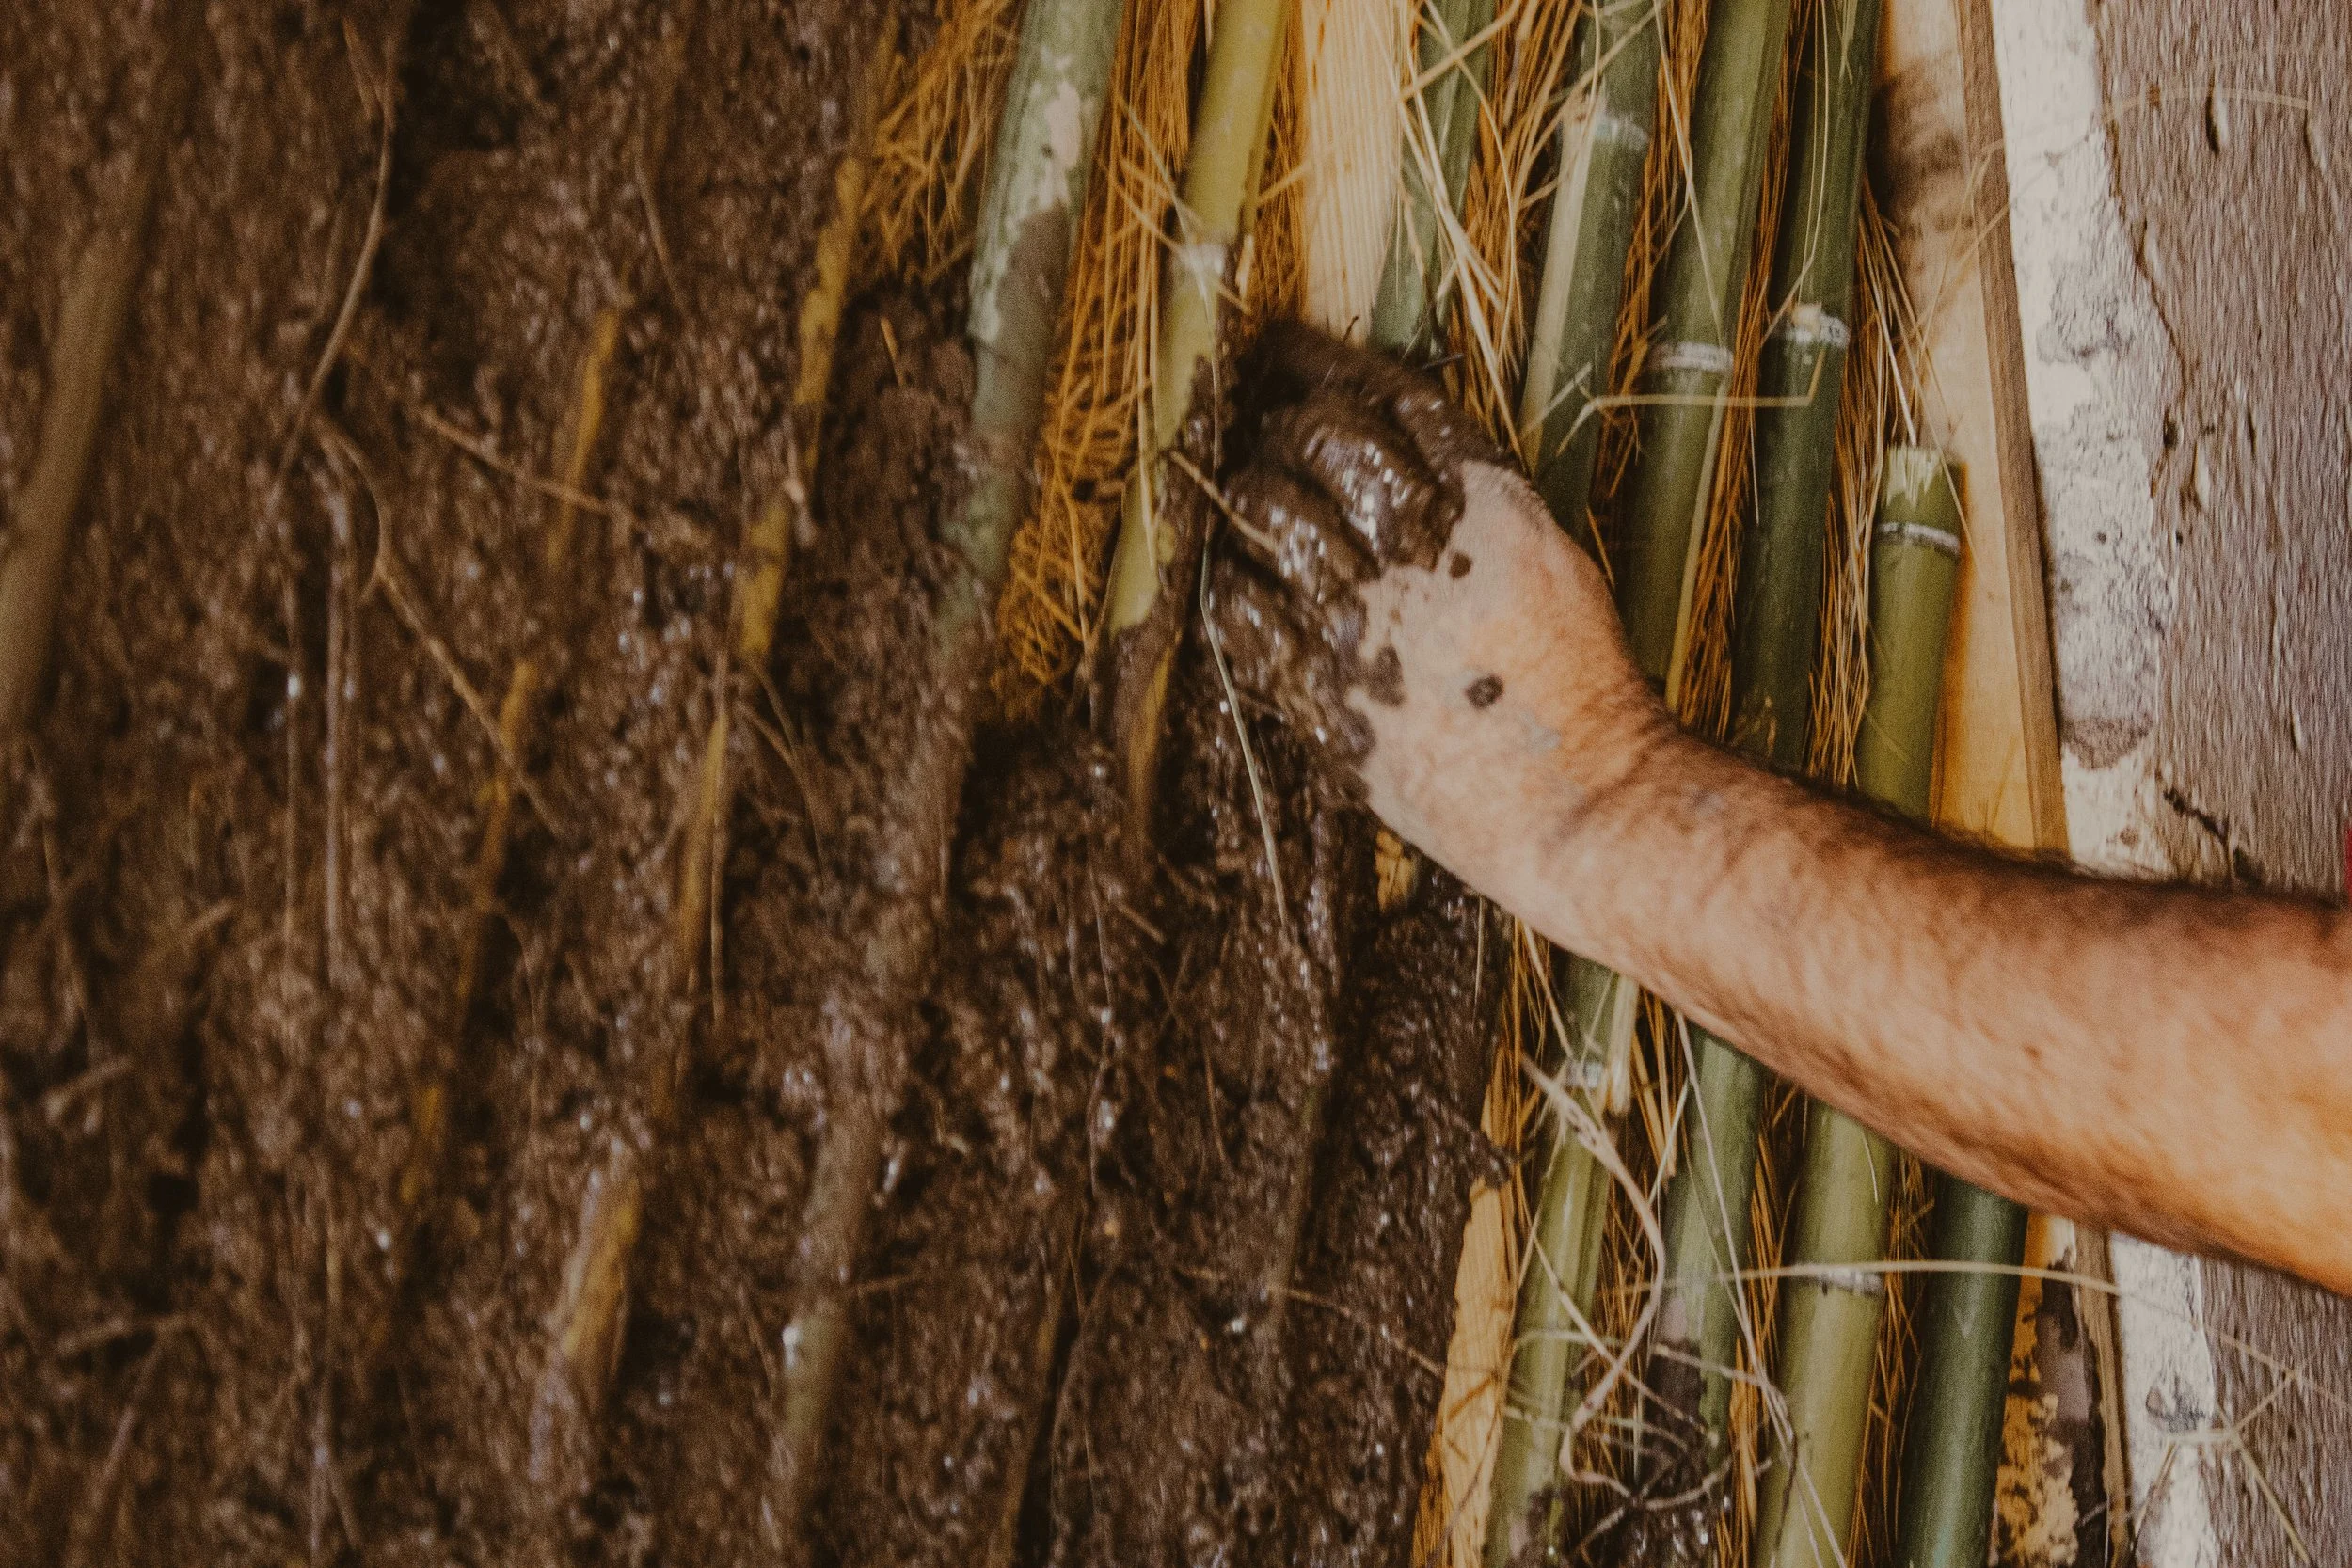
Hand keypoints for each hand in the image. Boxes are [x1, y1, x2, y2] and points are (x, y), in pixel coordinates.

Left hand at [1206, 323, 1658, 862]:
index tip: (1286, 350)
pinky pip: (1240, 607)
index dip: (1323, 364)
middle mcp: (1418, 546)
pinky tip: (1241, 578)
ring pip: (1267, 507)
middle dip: (1282, 424)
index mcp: (1486, 502)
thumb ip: (1479, 502)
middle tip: (1268, 433)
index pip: (1386, 398)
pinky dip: (1232, 580)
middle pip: (1317, 439)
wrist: (1579, 797)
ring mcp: (1361, 618)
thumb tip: (1409, 456)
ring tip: (1251, 496)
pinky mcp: (1322, 690)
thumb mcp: (1551, 559)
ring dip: (1249, 491)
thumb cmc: (1581, 688)